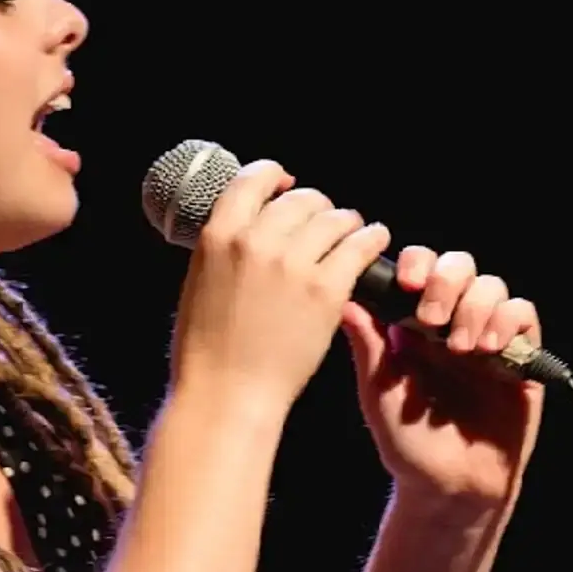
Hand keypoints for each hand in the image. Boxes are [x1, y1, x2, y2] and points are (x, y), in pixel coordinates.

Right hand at [171, 161, 392, 411]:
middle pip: (302, 198)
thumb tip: (249, 228)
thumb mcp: (199, 283)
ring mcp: (293, 264)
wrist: (226, 394)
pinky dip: (371, 238)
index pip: (255, 178)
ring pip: (336, 217)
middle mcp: (256, 240)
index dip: (277, 176)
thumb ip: (225, 249)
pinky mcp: (326, 290)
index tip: (288, 185)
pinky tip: (374, 241)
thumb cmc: (207, 349)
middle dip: (316, 207)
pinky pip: (360, 244)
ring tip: (352, 234)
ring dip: (346, 223)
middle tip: (324, 224)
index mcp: (218, 235)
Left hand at [337, 247, 543, 510]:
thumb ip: (368, 345)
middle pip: (457, 265)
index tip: (406, 282)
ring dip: (475, 307)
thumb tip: (343, 299)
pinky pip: (523, 314)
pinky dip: (506, 321)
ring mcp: (486, 335)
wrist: (450, 485)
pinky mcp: (519, 355)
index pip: (418, 268)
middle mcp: (450, 321)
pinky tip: (488, 350)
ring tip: (461, 348)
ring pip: (491, 285)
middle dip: (446, 281)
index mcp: (411, 323)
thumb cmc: (407, 441)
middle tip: (432, 317)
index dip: (415, 263)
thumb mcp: (378, 392)